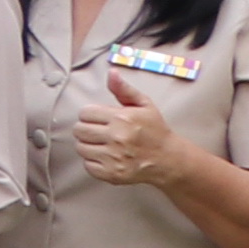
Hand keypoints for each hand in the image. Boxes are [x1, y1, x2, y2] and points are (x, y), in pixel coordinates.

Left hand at [65, 67, 187, 192]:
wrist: (169, 159)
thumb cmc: (155, 130)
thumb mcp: (144, 105)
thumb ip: (124, 89)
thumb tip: (111, 73)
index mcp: (122, 118)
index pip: (85, 113)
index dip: (91, 115)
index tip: (100, 119)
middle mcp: (117, 138)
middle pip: (79, 130)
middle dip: (87, 129)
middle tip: (100, 131)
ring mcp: (114, 157)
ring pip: (81, 148)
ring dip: (89, 145)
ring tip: (103, 144)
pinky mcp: (112, 174)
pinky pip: (87, 165)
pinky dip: (94, 162)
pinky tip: (106, 157)